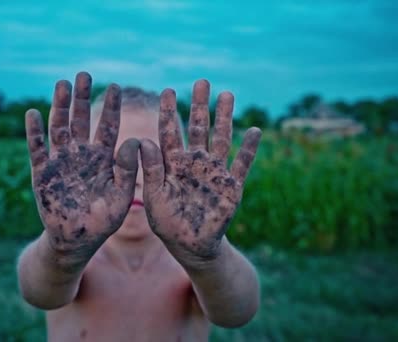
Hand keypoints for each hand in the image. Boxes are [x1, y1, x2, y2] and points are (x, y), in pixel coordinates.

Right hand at [26, 72, 138, 259]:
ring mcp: (60, 162)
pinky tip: (32, 113)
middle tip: (84, 74)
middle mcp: (81, 155)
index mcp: (102, 159)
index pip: (107, 127)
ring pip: (59, 128)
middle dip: (82, 98)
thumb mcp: (120, 197)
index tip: (117, 87)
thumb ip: (125, 170)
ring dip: (59, 107)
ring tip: (62, 84)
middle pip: (81, 120)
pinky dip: (34, 132)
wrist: (75, 241)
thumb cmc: (102, 221)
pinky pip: (37, 149)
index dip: (111, 108)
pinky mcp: (42, 173)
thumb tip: (135, 140)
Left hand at [140, 80, 260, 262]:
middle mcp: (195, 163)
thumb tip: (142, 140)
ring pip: (221, 139)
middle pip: (198, 128)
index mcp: (173, 164)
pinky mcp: (232, 186)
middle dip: (200, 105)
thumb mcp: (155, 197)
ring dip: (224, 117)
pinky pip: (242, 164)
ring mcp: (215, 172)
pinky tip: (255, 130)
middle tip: (201, 81)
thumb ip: (152, 169)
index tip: (167, 90)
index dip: (169, 112)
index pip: (170, 133)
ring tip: (227, 94)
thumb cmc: (168, 223)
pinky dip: (249, 149)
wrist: (192, 246)